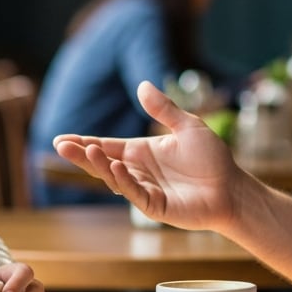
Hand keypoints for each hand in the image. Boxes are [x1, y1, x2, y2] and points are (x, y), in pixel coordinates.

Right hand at [52, 80, 246, 230]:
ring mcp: (144, 189)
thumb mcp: (187, 126)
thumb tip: (141, 85)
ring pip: (114, 178)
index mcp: (141, 152)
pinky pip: (134, 193)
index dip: (84, 142)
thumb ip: (163, 109)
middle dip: (81, 155)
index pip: (106, 146)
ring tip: (85, 150)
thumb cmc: (212, 158)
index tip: (61, 139)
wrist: (232, 188)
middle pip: (102, 162)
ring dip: (99, 165)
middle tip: (59, 146)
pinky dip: (124, 181)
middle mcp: (138, 170)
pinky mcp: (155, 206)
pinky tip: (116, 167)